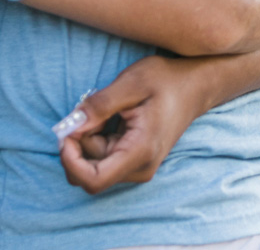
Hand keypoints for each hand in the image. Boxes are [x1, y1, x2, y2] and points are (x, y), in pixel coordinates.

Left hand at [58, 55, 204, 193]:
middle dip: (80, 140)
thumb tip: (70, 125)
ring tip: (109, 107)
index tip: (65, 132)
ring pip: (95, 162)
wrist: (194, 85)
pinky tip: (113, 114)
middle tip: (90, 108)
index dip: (71, 161)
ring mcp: (137, 166)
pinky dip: (98, 135)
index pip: (93, 180)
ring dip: (89, 135)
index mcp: (140, 152)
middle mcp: (139, 168)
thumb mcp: (131, 83)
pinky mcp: (134, 159)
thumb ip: (100, 105)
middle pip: (90, 169)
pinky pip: (104, 155)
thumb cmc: (165, 80)